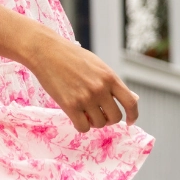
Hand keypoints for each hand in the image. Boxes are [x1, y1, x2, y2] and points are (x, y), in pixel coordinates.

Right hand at [24, 29, 138, 132]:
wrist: (46, 51)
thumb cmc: (72, 57)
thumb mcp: (97, 65)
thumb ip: (113, 83)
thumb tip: (133, 99)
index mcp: (109, 77)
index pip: (130, 102)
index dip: (133, 115)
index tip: (130, 122)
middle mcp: (100, 88)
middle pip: (115, 117)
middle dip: (109, 119)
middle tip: (99, 114)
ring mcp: (85, 98)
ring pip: (99, 124)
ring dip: (93, 121)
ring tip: (84, 111)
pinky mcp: (70, 106)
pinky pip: (83, 127)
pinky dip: (81, 125)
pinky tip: (76, 116)